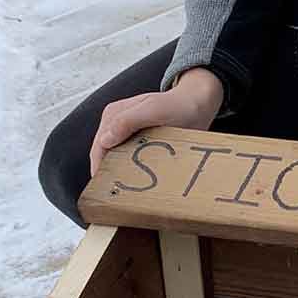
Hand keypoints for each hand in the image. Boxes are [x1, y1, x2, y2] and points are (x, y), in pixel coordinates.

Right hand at [89, 67, 223, 177]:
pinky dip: (128, 168)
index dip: (100, 168)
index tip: (108, 189)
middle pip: (103, 154)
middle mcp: (115, 122)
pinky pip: (125, 157)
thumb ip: (128, 121)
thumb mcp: (154, 110)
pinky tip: (138, 178)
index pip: (99, 147)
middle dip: (108, 172)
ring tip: (128, 189)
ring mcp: (125, 132)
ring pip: (113, 158)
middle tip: (119, 194)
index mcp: (113, 114)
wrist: (198, 102)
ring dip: (118, 172)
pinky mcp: (136, 140)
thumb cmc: (179, 105)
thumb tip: (105, 140)